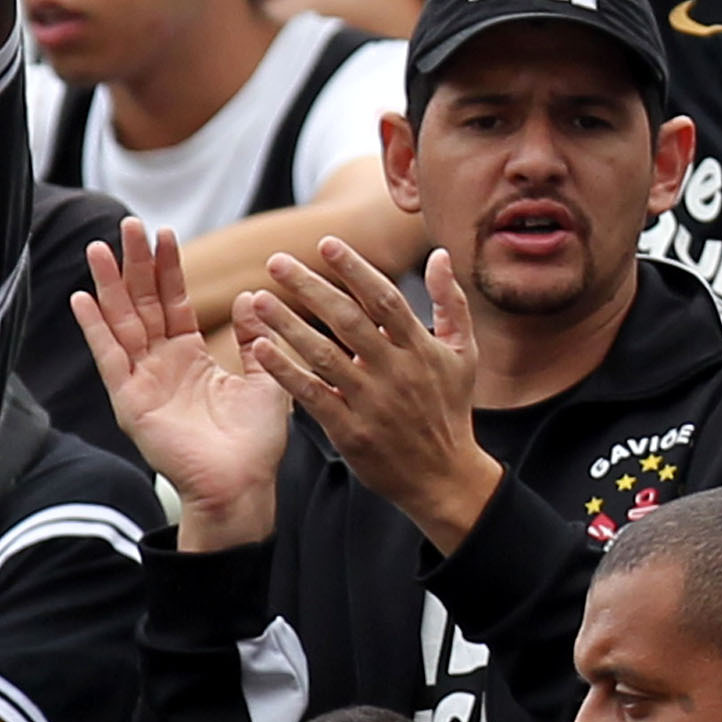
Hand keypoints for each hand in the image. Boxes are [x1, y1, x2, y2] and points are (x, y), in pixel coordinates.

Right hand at [72, 220, 289, 541]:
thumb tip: (251, 296)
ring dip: (109, 286)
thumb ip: (252, 338)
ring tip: (98, 249)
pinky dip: (95, 329)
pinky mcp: (130, 402)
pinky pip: (110, 358)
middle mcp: (162, 365)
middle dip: (134, 265)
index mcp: (190, 357)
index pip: (174, 302)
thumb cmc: (255, 442)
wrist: (242, 486)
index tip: (164, 232)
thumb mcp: (265, 377)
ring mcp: (143, 382)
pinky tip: (82, 299)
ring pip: (122, 323)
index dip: (168, 269)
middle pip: (142, 304)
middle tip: (126, 225)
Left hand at [237, 239, 501, 553]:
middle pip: (347, 319)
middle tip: (276, 261)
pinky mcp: (350, 432)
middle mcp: (395, 370)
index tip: (325, 243)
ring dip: (287, 324)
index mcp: (420, 347)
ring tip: (258, 299)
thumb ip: (451, 302)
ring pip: (323, 355)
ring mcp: (371, 402)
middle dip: (309, 286)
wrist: (444, 479)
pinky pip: (312, 396)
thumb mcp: (464, 353)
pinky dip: (286, 372)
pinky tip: (261, 350)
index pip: (384, 298)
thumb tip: (438, 254)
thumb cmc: (451, 409)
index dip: (354, 268)